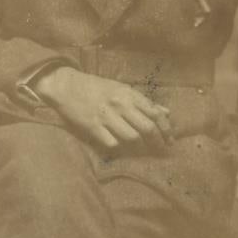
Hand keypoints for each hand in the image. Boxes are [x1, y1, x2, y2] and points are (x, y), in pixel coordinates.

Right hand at [35, 66, 173, 152]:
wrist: (67, 86)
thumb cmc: (97, 88)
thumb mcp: (122, 89)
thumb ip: (144, 102)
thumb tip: (166, 112)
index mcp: (129, 94)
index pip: (155, 113)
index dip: (166, 129)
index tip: (170, 139)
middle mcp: (120, 104)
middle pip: (147, 128)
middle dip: (158, 142)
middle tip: (161, 150)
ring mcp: (106, 116)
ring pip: (132, 138)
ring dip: (140, 148)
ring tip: (143, 151)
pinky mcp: (93, 127)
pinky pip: (113, 143)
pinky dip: (120, 148)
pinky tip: (122, 149)